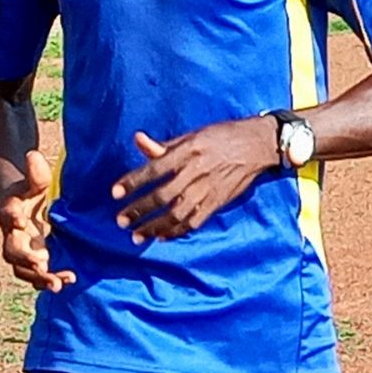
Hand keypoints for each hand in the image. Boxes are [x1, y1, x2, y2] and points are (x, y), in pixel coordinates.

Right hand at [0, 149, 73, 292]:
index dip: (12, 217)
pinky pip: (36, 274)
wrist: (19, 201)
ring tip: (59, 285)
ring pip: (22, 269)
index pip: (7, 214)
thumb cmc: (28, 188)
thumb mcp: (34, 179)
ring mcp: (22, 249)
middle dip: (26, 260)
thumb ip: (35, 171)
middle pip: (12, 251)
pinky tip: (67, 282)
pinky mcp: (33, 258)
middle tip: (42, 265)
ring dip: (39, 278)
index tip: (21, 220)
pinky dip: (49, 280)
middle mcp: (12, 233)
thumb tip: (33, 155)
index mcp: (11, 211)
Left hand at [111, 117, 275, 241]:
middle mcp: (197, 171)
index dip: (133, 181)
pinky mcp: (218, 202)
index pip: (154, 169)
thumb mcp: (192, 135)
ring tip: (137, 236)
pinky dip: (178, 231)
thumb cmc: (221, 136)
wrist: (257, 145)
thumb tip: (138, 140)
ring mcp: (209, 189)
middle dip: (139, 210)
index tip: (115, 193)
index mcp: (188, 151)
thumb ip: (164, 145)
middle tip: (121, 220)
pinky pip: (195, 221)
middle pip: (163, 195)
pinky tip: (162, 237)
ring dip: (155, 227)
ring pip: (177, 213)